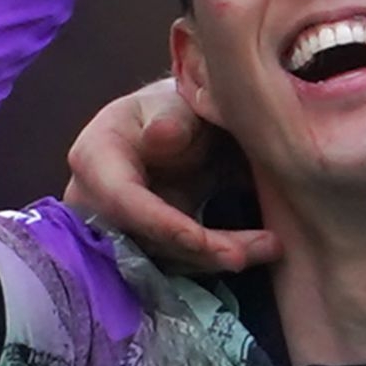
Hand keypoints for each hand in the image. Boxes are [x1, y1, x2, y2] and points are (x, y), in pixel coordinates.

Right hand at [61, 79, 276, 271]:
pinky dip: (218, 258)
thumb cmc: (174, 109)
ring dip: (217, 257)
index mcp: (94, 158)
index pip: (123, 201)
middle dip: (199, 251)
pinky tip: (261, 248)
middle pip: (144, 240)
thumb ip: (171, 116)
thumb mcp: (176, 102)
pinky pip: (179, 262)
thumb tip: (161, 135)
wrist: (178, 126)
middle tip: (251, 252)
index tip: (204, 240)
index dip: (163, 225)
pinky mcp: (143, 246)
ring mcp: (115, 230)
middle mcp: (94, 202)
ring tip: (272, 245)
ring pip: (165, 259)